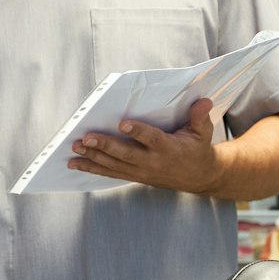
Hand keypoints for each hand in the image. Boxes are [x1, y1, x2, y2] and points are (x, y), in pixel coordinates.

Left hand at [67, 98, 223, 195]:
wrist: (198, 177)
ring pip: (113, 165)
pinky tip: (75, 164)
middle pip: (125, 154)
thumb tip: (203, 102)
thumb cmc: (197, 149)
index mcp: (169, 148)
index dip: (138, 131)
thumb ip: (201, 117)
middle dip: (105, 146)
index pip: (152, 139)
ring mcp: (141, 171)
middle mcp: (152, 162)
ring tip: (75, 149)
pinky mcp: (133, 175)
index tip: (124, 123)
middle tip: (86, 138)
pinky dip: (91, 168)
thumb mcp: (203, 133)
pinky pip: (110, 173)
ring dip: (92, 157)